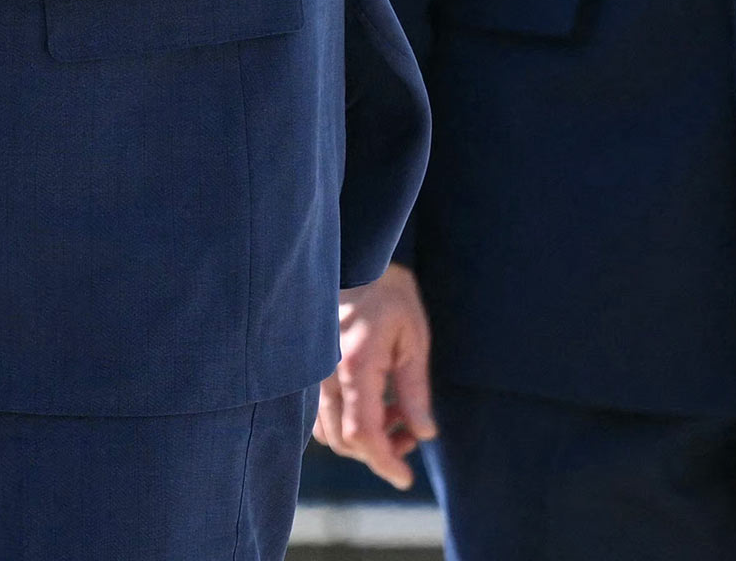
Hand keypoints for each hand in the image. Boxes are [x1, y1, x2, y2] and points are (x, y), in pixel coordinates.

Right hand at [312, 264, 435, 489]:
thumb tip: (423, 434)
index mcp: (355, 367)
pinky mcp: (311, 366)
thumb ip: (415, 391)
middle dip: (378, 452)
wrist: (356, 257)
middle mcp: (326, 374)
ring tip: (395, 417)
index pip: (363, 436)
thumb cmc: (389, 295)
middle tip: (410, 436)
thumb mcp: (414, 341)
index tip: (405, 479)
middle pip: (343, 440)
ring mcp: (314, 371)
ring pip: (328, 430)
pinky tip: (373, 404)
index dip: (384, 463)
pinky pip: (321, 411)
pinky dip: (346, 421)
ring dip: (362, 438)